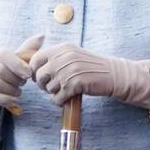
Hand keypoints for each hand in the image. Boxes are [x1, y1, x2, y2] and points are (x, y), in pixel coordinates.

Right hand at [0, 34, 43, 123]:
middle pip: (0, 71)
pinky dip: (6, 99)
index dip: (18, 65)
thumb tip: (41, 36)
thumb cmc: (3, 71)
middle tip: (23, 84)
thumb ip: (26, 50)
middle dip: (15, 79)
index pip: (3, 54)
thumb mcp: (14, 60)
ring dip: (12, 90)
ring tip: (18, 92)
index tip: (29, 74)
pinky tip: (14, 99)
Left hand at [31, 43, 149, 109]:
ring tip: (65, 91)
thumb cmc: (93, 66)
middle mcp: (64, 58)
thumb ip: (57, 57)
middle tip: (52, 87)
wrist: (114, 74)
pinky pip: (57, 98)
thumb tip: (35, 66)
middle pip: (39, 75)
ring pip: (48, 88)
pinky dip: (60, 101)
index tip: (41, 77)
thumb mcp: (74, 55)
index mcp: (62, 48)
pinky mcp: (74, 85)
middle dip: (42, 84)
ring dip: (54, 93)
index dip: (35, 70)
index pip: (36, 59)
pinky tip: (68, 98)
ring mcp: (69, 71)